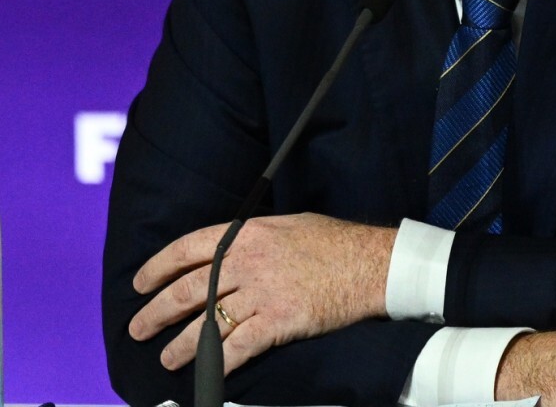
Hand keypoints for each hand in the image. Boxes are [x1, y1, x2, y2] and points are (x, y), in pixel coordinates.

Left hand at [129, 212, 394, 373]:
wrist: (372, 264)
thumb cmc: (337, 243)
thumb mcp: (291, 225)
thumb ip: (255, 238)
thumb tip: (232, 250)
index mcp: (248, 235)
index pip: (188, 249)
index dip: (158, 267)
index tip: (141, 283)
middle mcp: (248, 263)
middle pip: (188, 290)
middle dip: (156, 312)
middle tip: (139, 328)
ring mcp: (262, 293)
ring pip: (205, 323)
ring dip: (180, 345)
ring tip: (166, 358)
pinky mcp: (278, 321)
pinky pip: (237, 347)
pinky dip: (217, 363)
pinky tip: (206, 372)